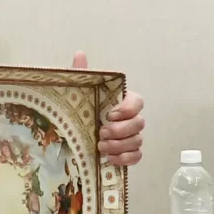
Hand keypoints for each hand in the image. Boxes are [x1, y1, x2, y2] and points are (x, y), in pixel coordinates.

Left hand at [73, 51, 144, 166]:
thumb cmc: (81, 111)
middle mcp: (130, 119)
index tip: (110, 114)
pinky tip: (109, 159)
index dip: (128, 109)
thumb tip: (79, 55)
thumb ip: (82, 74)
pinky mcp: (128, 153)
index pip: (138, 102)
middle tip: (101, 132)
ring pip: (138, 141)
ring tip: (101, 147)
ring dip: (120, 145)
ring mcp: (131, 137)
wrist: (74, 137)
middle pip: (139, 123)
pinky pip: (136, 156)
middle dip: (121, 130)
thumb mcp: (78, 92)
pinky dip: (125, 159)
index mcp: (122, 102)